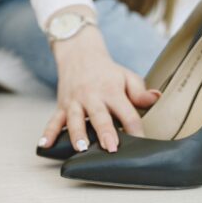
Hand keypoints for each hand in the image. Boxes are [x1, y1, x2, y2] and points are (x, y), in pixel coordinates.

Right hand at [39, 27, 159, 152]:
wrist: (79, 53)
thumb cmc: (106, 71)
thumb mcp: (127, 77)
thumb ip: (140, 92)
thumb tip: (156, 99)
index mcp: (112, 91)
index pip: (127, 112)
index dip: (135, 128)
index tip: (142, 142)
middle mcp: (92, 97)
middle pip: (99, 116)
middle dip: (104, 132)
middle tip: (110, 147)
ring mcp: (74, 102)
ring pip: (74, 120)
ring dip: (77, 134)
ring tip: (80, 148)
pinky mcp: (61, 106)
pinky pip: (53, 121)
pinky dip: (48, 133)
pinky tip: (44, 145)